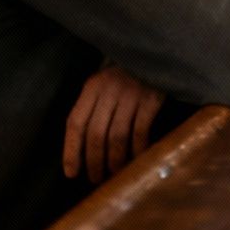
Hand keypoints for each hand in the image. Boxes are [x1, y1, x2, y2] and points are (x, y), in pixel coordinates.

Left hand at [64, 61, 165, 182]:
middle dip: (94, 161)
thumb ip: (94, 105)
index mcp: (92, 86)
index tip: (71, 173)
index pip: (75, 123)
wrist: (159, 50)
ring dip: (115, 160)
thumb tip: (85, 145)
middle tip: (96, 179)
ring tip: (115, 174)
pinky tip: (137, 159)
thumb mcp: (105, 82)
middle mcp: (109, 90)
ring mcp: (131, 93)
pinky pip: (141, 130)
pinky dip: (138, 149)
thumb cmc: (129, 70)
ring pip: (117, 136)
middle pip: (96, 134)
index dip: (71, 151)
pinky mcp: (152, 98)